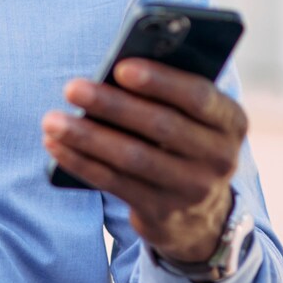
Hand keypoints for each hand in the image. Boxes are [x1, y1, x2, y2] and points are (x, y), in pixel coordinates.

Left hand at [42, 59, 246, 262]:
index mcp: (231, 122)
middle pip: (160, 126)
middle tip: (72, 86)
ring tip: (52, 119)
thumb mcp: (194, 119)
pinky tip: (56, 146)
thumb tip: (114, 73)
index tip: (121, 67)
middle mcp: (219, 157)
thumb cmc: (185, 142)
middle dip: (112, 104)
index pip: (197, 96)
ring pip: (132, 158)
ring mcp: (192, 189)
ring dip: (87, 136)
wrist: (201, 215)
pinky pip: (115, 183)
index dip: (159, 81)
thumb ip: (169, 95)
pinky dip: (81, 163)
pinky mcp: (162, 212)